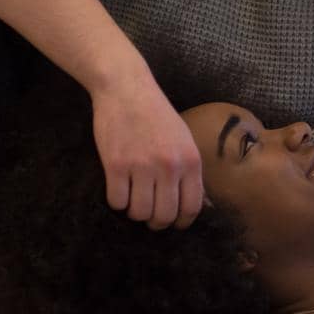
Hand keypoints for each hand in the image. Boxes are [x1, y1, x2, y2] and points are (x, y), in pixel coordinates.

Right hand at [89, 70, 203, 229]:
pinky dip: (117, 201)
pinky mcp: (115, 165)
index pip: (192, 207)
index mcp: (190, 161)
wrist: (127, 89)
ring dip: (135, 213)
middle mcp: (169, 167)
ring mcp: (142, 167)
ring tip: (133, 201)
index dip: (182, 222)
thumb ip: (190, 170)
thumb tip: (198, 204)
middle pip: (164, 215)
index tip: (174, 223)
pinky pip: (116, 201)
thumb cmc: (157, 115)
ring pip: (139, 212)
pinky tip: (119, 190)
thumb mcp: (184, 139)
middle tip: (150, 217)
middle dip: (156, 222)